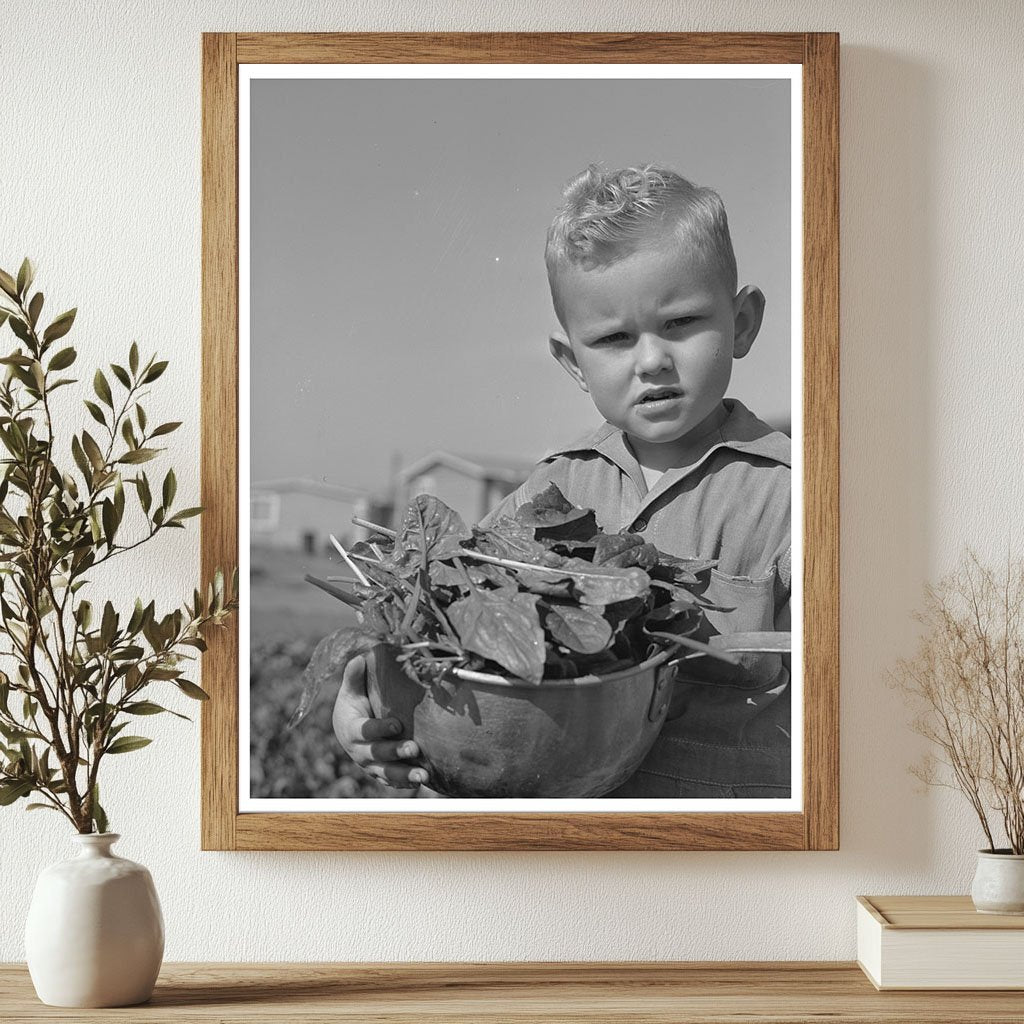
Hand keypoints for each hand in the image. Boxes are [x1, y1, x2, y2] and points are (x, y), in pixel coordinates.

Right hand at [332, 651, 428, 788]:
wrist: (348, 726)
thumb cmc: (355, 702)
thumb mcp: (352, 690)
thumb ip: (354, 676)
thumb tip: (360, 659)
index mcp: (350, 728)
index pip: (365, 730)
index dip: (380, 728)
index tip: (397, 725)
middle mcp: (359, 750)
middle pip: (377, 754)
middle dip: (395, 752)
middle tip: (414, 749)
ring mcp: (370, 764)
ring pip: (386, 773)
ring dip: (404, 775)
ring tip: (423, 775)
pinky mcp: (380, 772)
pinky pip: (391, 781)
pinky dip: (405, 783)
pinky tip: (422, 781)